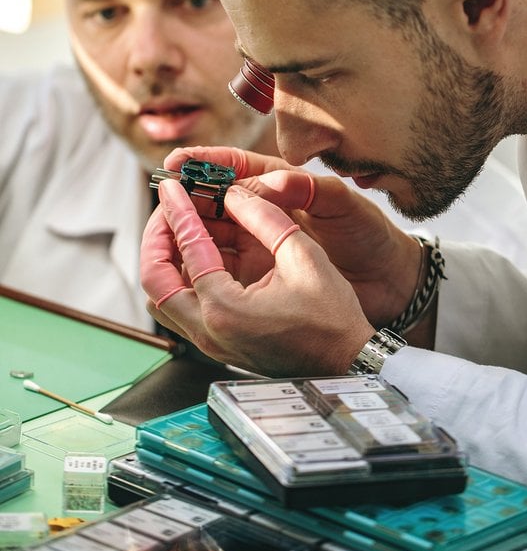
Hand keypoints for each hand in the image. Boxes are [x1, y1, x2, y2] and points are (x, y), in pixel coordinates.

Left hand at [142, 177, 374, 374]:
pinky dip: (183, 278)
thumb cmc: (332, 318)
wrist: (346, 364)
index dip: (178, 211)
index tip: (172, 187)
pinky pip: (183, 310)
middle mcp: (209, 332)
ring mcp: (211, 343)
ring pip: (163, 299)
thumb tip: (236, 193)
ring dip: (165, 261)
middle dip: (156, 238)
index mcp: (226, 310)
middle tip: (169, 209)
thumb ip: (265, 218)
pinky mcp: (218, 345)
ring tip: (182, 229)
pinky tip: (203, 254)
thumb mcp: (304, 256)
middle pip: (156, 281)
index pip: (188, 249)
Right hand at [161, 146, 422, 326]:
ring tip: (165, 233)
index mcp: (282, 185)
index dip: (203, 162)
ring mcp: (258, 244)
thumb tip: (268, 183)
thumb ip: (310, 190)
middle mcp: (264, 212)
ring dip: (186, 232)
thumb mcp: (345, 206)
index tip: (176, 162)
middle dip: (185, 198)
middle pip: (212, 200)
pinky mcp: (257, 275)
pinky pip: (219, 267)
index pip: (234, 166)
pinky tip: (184, 266)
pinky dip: (199, 264)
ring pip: (209, 234)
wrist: (391, 284)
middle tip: (163, 202)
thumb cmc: (372, 236)